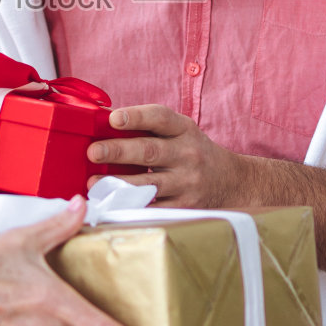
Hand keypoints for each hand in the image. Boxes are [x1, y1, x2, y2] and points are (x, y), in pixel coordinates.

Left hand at [88, 104, 241, 208]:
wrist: (231, 181)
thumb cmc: (193, 152)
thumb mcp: (181, 132)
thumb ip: (150, 128)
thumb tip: (102, 123)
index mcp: (184, 130)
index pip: (160, 118)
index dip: (136, 116)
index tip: (113, 118)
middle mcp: (188, 154)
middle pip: (149, 151)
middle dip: (119, 151)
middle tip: (93, 151)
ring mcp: (187, 182)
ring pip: (149, 183)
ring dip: (119, 183)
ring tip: (93, 182)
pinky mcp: (185, 206)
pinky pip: (155, 208)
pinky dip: (132, 207)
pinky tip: (112, 204)